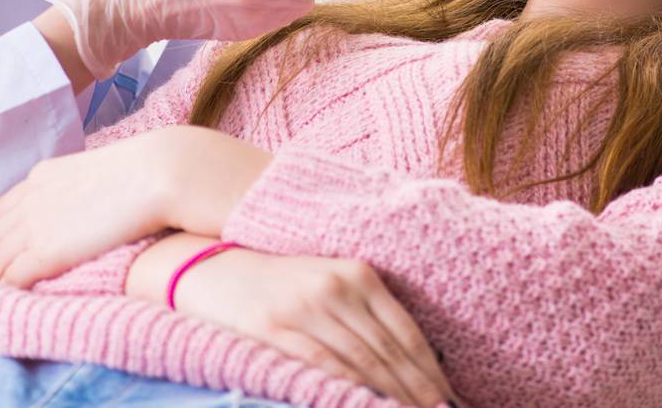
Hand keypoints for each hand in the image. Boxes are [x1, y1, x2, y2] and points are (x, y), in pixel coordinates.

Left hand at [0, 133, 169, 287]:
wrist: (156, 173)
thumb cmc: (143, 170)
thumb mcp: (97, 171)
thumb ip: (78, 187)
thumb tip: (84, 203)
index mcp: (43, 176)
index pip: (2, 209)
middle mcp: (31, 198)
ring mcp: (35, 225)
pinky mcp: (46, 252)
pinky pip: (12, 277)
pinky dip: (3, 290)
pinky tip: (3, 301)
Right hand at [129, 234, 456, 407]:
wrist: (211, 268)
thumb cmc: (277, 282)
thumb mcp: (327, 283)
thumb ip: (364, 313)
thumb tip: (410, 361)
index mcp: (357, 272)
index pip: (406, 332)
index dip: (431, 371)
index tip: (450, 399)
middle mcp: (336, 286)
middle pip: (390, 352)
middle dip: (419, 391)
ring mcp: (306, 308)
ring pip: (363, 363)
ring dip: (392, 397)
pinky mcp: (275, 329)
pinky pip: (323, 367)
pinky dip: (350, 391)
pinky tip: (367, 406)